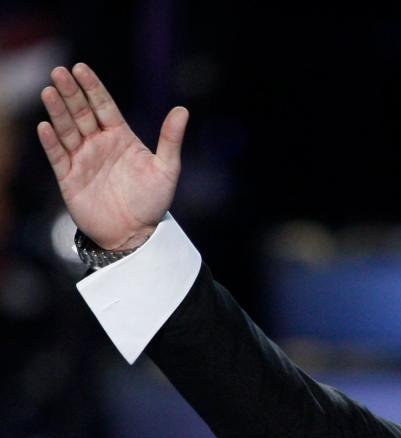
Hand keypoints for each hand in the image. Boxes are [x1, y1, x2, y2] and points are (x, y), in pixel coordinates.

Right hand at [37, 62, 187, 250]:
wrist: (136, 235)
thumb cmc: (152, 203)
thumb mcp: (166, 170)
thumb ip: (170, 140)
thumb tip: (183, 109)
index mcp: (120, 137)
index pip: (103, 106)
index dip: (92, 87)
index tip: (80, 68)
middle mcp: (98, 144)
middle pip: (81, 112)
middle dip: (70, 92)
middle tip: (59, 72)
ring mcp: (83, 159)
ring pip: (67, 130)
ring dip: (57, 111)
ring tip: (49, 92)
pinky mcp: (69, 178)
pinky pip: (58, 156)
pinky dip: (51, 142)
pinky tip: (45, 127)